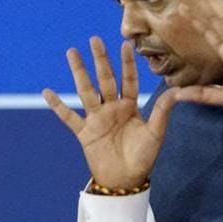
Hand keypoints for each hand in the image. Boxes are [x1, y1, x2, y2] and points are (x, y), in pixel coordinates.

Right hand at [43, 36, 177, 188]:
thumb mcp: (156, 134)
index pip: (128, 80)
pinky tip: (46, 92)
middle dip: (100, 60)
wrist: (125, 181)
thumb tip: (176, 91)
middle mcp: (111, 108)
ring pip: (85, 91)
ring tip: (71, 52)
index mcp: (129, 107)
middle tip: (95, 39)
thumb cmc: (143, 158)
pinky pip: (69, 117)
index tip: (125, 44)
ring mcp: (96, 118)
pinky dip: (57, 106)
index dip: (127, 64)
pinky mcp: (84, 132)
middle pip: (104, 80)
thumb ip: (162, 112)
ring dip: (78, 72)